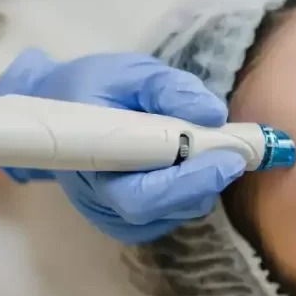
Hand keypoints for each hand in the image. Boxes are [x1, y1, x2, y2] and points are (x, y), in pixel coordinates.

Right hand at [0, 49, 246, 243]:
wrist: (58, 111)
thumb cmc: (93, 88)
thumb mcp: (130, 72)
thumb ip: (170, 88)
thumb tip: (212, 112)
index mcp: (89, 160)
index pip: (141, 193)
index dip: (187, 181)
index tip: (228, 157)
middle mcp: (98, 199)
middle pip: (160, 209)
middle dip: (205, 182)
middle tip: (237, 152)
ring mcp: (112, 216)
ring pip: (171, 214)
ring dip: (202, 184)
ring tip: (215, 149)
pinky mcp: (127, 222)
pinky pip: (170, 216)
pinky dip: (191, 191)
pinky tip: (195, 165)